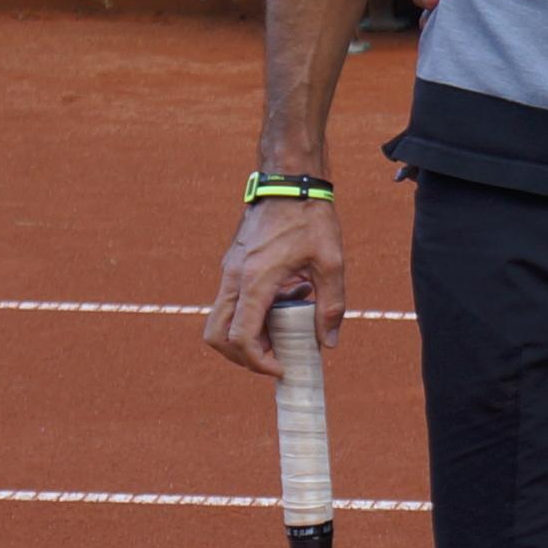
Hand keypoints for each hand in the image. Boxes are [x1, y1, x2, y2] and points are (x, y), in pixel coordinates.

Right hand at [206, 193, 346, 376]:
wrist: (289, 179)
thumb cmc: (310, 217)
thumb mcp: (331, 263)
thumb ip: (331, 305)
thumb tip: (328, 342)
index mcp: (255, 280)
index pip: (240, 338)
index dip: (258, 362)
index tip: (282, 368)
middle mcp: (233, 278)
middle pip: (215, 336)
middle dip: (241, 357)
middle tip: (273, 360)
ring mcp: (228, 271)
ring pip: (219, 320)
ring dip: (245, 337)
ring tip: (282, 333)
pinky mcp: (232, 265)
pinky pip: (230, 302)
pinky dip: (248, 315)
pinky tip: (283, 304)